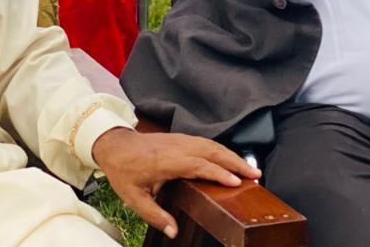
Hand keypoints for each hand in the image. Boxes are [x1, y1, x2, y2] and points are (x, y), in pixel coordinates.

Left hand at [92, 127, 260, 239]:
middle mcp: (177, 147)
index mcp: (166, 161)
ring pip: (211, 144)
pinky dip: (221, 150)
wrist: (114, 145)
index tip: (236, 182)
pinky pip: (205, 142)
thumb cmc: (124, 170)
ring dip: (231, 155)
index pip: (198, 165)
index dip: (218, 173)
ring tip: (249, 168)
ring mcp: (179, 140)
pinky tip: (230, 159)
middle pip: (211, 151)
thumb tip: (173, 232)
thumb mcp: (133, 198)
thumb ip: (155, 215)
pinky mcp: (180, 138)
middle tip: (255, 174)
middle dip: (235, 162)